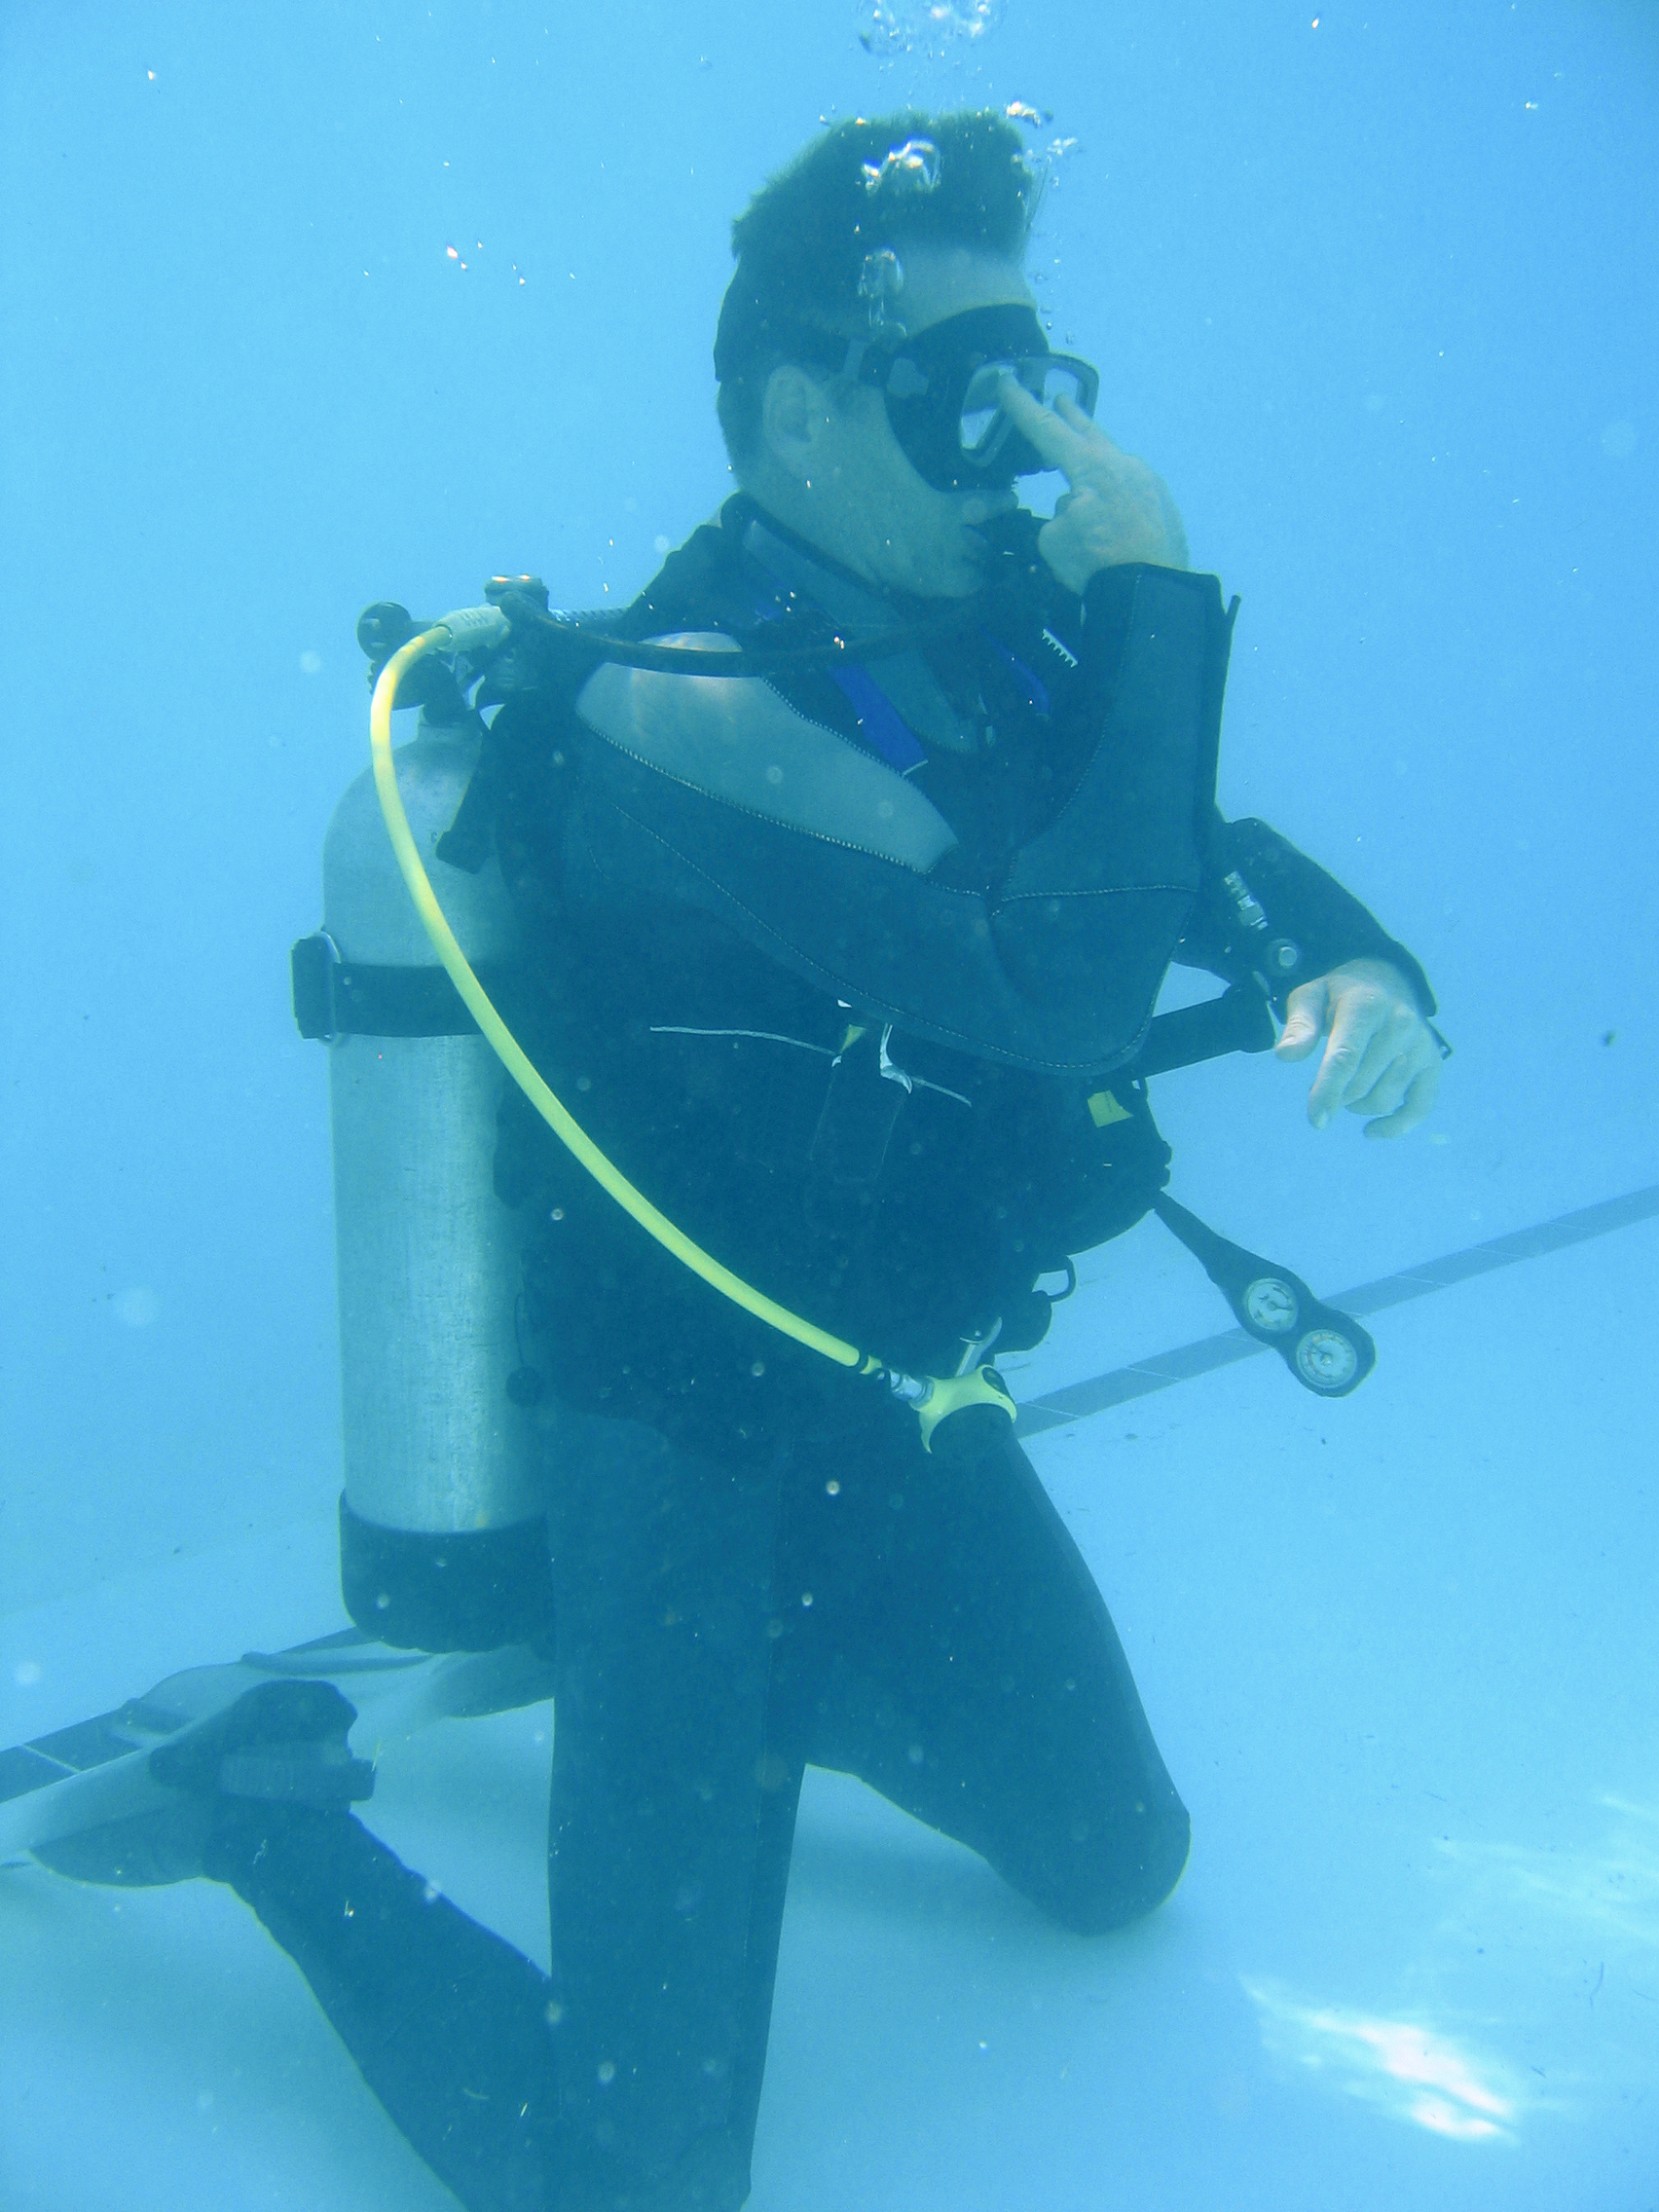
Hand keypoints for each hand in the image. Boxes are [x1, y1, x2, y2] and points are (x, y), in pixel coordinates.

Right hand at [996, 379, 1188, 590]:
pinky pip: (1133, 489)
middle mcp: (1123, 464)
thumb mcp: (1054, 539)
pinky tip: (1115, 509)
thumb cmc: (1095, 564)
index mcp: (1091, 466)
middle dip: (1072, 417)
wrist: (1150, 594)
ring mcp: (1148, 483)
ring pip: (1115, 464)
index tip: (1008, 382)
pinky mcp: (1164, 505)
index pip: (1047, 429)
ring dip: (1098, 461)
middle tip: (1062, 401)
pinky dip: (1118, 492)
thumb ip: (1061, 513)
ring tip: (1088, 463)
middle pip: (1091, 433)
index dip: (1022, 406)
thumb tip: (1078, 506)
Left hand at [1274, 958, 1441, 1138]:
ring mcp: (1421, 1045)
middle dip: (1336, 1094)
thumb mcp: (1310, 996)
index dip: (1329, 1091)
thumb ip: (1298, 1024)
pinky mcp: (1433, 1063)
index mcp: (1366, 1007)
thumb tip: (1285, 1055)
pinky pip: (1420, 1106)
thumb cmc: (1339, 996)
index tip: (1316, 1119)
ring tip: (1346, 1088)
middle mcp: (1401, 1024)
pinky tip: (1371, 1130)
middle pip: (1362, 1084)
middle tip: (1325, 1082)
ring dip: (1357, 1106)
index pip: (1346, 1057)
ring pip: (1385, 1099)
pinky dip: (1396, 1126)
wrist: (1386, 981)